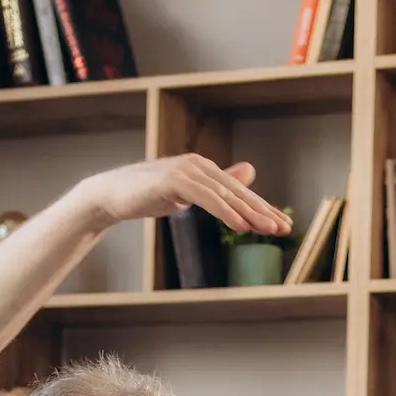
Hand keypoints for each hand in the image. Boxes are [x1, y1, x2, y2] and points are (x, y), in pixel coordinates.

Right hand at [77, 155, 290, 237]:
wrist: (111, 194)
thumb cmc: (147, 194)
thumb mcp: (186, 192)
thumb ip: (215, 186)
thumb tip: (248, 172)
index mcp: (203, 169)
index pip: (238, 191)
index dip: (261, 207)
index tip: (282, 224)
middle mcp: (198, 165)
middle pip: (237, 192)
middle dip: (263, 211)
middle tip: (284, 228)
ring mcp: (186, 170)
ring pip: (225, 195)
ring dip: (249, 213)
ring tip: (269, 229)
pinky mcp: (173, 180)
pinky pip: (206, 198)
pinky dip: (225, 211)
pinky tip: (240, 226)